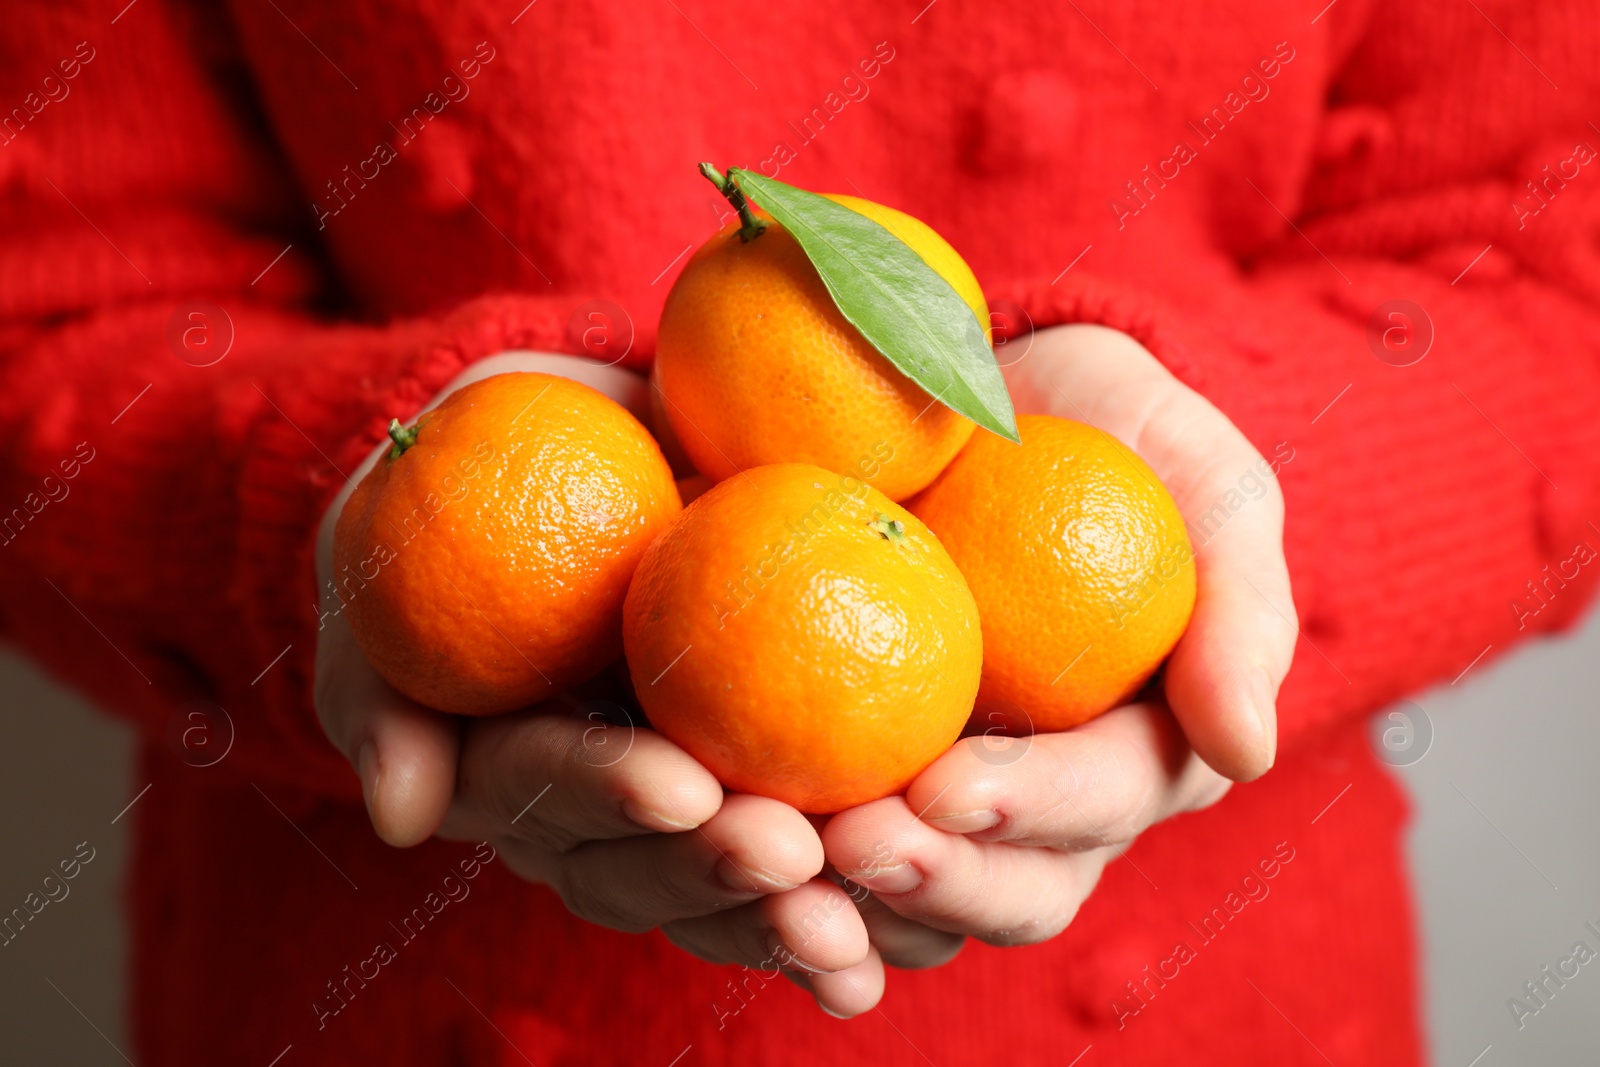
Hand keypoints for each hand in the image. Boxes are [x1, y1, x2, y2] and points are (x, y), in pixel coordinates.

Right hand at [312, 353, 874, 1013]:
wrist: (586, 439)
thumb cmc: (466, 479)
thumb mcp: (386, 541)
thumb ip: (384, 676)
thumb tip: (404, 817)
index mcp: (505, 752)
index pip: (544, 782)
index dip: (607, 791)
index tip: (683, 786)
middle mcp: (585, 808)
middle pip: (636, 867)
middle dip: (710, 871)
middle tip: (791, 853)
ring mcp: (669, 812)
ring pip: (713, 895)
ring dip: (778, 923)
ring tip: (851, 930)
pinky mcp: (751, 794)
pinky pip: (787, 880)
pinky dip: (830, 920)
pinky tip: (879, 960)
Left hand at [813, 323, 1296, 1011]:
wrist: (994, 397)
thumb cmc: (1119, 436)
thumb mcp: (1207, 487)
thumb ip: (1240, 606)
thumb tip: (1245, 751)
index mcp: (1138, 748)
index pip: (1101, 804)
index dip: (1031, 812)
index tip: (946, 783)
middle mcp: (1045, 799)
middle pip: (1009, 891)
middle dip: (935, 885)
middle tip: (846, 844)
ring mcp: (948, 793)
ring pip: (909, 903)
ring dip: (841, 905)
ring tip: (764, 859)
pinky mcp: (855, 765)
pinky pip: (814, 846)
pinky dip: (763, 860)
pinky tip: (698, 826)